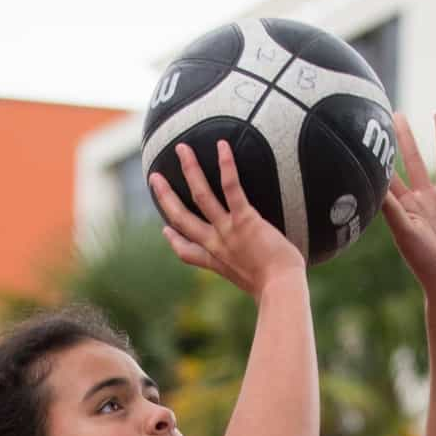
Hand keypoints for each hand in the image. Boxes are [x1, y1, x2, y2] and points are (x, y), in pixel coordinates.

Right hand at [150, 141, 305, 295]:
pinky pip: (231, 188)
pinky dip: (226, 165)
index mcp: (217, 262)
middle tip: (154, 177)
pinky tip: (221, 145)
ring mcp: (228, 231)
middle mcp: (216, 244)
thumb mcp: (255, 285)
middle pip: (182, 218)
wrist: (281, 290)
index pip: (187, 252)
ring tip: (182, 148)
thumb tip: (264, 276)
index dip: (174, 240)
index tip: (166, 230)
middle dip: (165, 196)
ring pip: (201, 196)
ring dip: (189, 170)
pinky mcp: (244, 220)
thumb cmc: (277, 288)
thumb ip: (251, 273)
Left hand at [383, 112, 435, 296]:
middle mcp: (427, 199)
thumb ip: (391, 208)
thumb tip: (374, 184)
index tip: (372, 131)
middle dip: (406, 138)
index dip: (382, 154)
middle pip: (414, 160)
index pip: (391, 174)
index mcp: (407, 206)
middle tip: (396, 113)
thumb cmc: (426, 264)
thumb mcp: (406, 233)